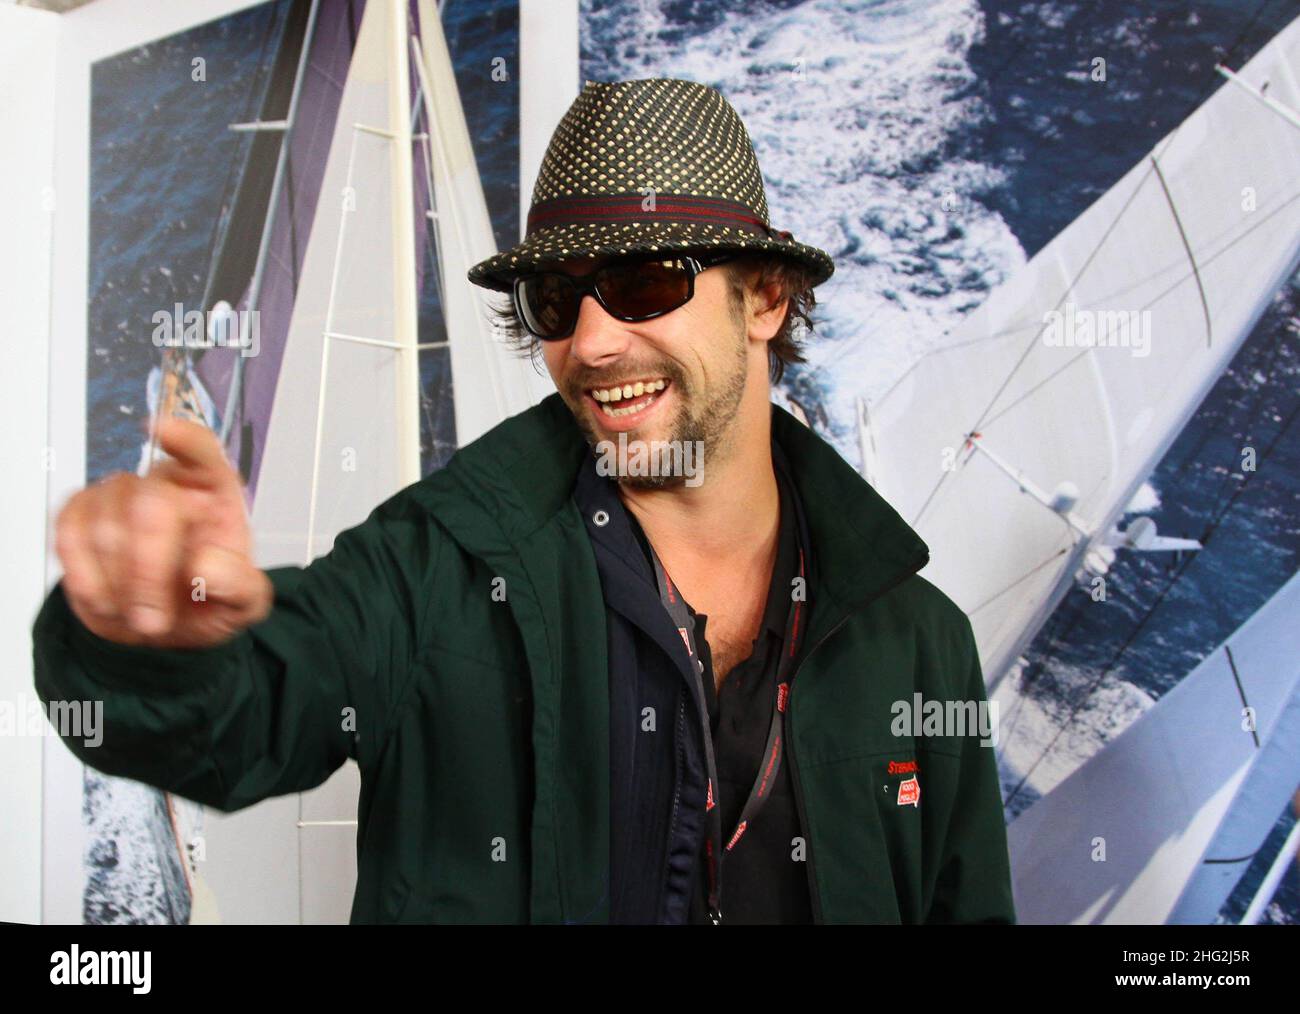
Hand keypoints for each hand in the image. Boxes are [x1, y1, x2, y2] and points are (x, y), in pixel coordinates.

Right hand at [54, 416, 272, 647]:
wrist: (162, 629)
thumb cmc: (207, 602)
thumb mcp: (244, 604)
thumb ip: (239, 586)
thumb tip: (207, 566)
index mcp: (215, 493)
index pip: (202, 451)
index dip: (184, 439)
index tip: (164, 431)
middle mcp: (167, 486)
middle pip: (149, 502)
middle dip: (148, 569)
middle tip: (154, 618)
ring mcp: (120, 497)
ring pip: (105, 524)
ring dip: (119, 584)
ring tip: (140, 616)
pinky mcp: (80, 517)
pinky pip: (69, 536)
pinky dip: (86, 579)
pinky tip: (108, 601)